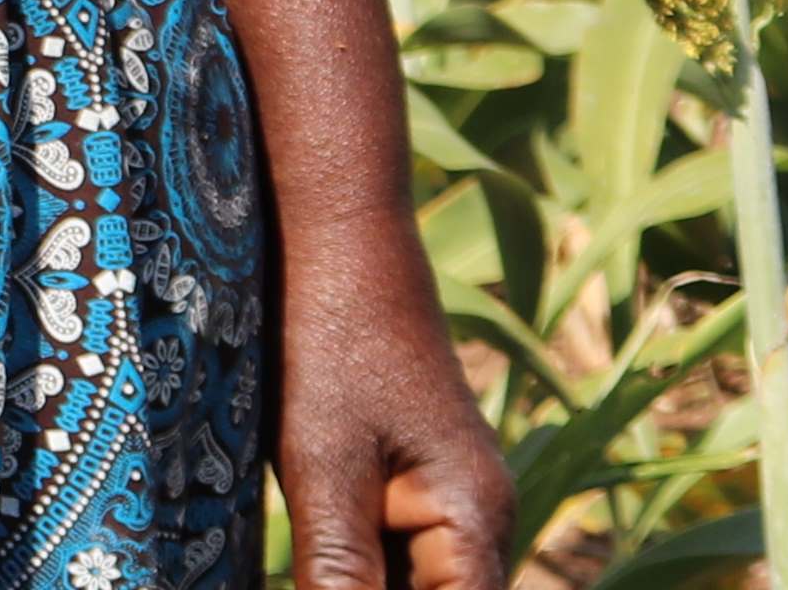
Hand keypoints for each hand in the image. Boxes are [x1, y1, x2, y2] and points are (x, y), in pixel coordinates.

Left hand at [275, 235, 509, 589]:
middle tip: (311, 569)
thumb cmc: (330, 335)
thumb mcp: (323, 465)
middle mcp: (480, 521)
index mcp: (476, 520)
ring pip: (409, 584)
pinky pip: (391, 556)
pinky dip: (354, 572)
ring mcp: (448, 502)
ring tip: (308, 560)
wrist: (335, 233)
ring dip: (356, 581)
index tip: (329, 589)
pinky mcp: (410, 482)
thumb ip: (338, 572)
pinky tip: (308, 565)